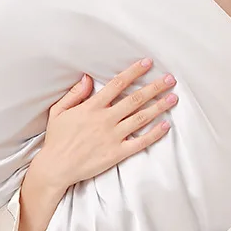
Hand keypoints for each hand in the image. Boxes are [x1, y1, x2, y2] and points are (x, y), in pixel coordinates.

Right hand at [27, 58, 178, 192]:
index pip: (117, 84)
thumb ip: (75, 94)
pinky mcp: (117, 153)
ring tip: (173, 98)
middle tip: (170, 79)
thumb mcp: (59, 111)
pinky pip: (140, 142)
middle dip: (155, 87)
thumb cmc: (57, 139)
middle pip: (135, 99)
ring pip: (141, 118)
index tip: (147, 63)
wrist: (56, 167)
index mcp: (92, 107)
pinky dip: (155, 134)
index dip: (134, 72)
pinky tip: (166, 125)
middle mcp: (105, 119)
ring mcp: (113, 136)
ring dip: (159, 107)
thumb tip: (87, 78)